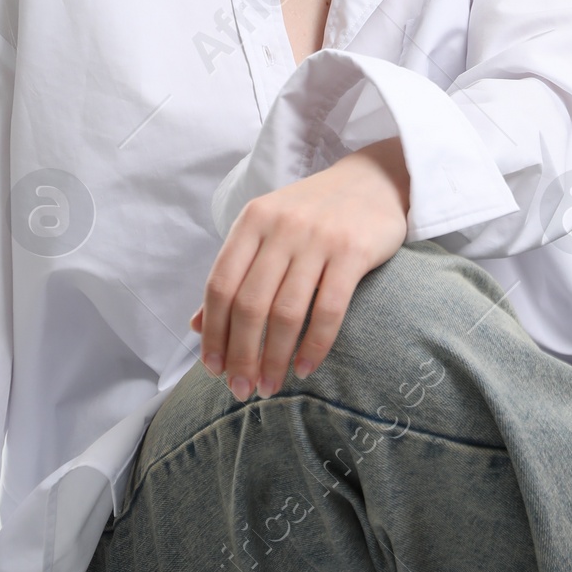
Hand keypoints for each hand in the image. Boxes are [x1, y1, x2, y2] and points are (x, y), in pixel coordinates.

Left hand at [192, 140, 408, 400]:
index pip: (220, 285)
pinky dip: (314, 345)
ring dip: (274, 359)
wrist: (374, 180)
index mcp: (251, 221)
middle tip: (241, 390)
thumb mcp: (266, 231)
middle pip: (249, 304)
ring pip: (285, 312)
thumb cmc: (313, 214)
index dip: (213, 332)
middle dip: (242, 355)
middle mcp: (280, 227)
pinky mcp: (353, 251)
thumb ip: (235, 273)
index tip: (213, 369)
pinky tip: (305, 368)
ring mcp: (318, 238)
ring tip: (270, 387)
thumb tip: (196, 326)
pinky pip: (328, 310)